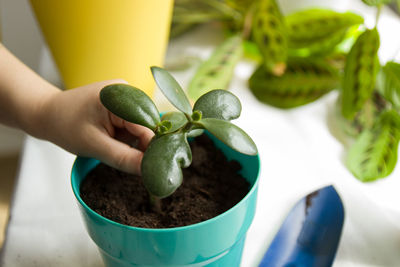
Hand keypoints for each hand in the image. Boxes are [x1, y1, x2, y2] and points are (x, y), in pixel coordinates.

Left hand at [35, 80, 153, 174]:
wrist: (48, 114)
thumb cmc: (64, 126)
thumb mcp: (94, 146)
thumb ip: (124, 158)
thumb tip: (149, 170)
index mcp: (118, 94)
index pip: (146, 125)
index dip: (151, 147)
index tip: (151, 169)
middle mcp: (126, 89)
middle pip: (147, 124)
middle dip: (140, 144)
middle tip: (127, 160)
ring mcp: (125, 94)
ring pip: (142, 126)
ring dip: (132, 140)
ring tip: (111, 144)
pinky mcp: (123, 101)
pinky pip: (134, 123)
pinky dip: (127, 136)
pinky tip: (112, 139)